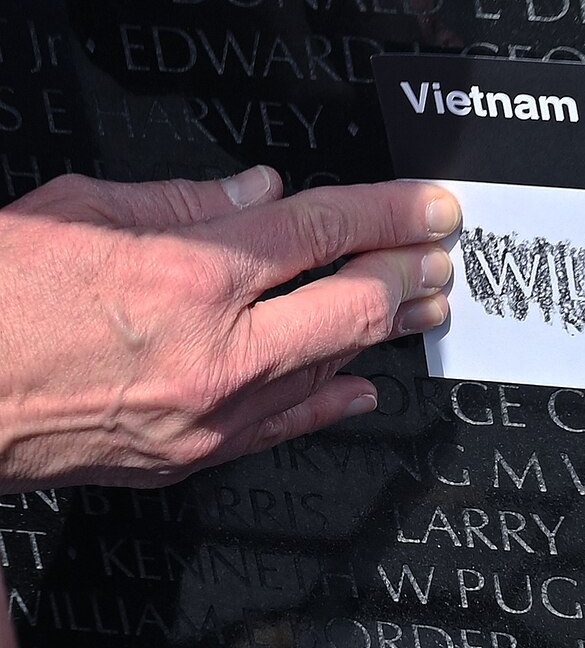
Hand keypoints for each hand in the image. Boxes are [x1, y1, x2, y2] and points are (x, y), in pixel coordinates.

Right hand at [0, 169, 456, 489]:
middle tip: (444, 257)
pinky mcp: (191, 456)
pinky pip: (287, 426)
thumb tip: (259, 191)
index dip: (391, 214)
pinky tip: (363, 386)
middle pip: (354, 305)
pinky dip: (333, 400)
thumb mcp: (77, 210)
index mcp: (186, 275)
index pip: (322, 231)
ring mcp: (209, 412)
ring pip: (332, 365)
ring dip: (387, 333)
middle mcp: (213, 349)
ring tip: (425, 307)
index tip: (433, 206)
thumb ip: (182, 200)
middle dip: (411, 274)